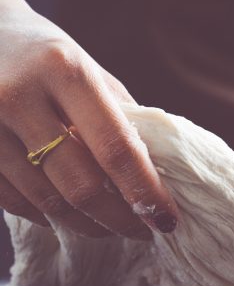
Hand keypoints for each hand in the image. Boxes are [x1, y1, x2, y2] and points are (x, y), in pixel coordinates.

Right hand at [0, 0, 176, 238]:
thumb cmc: (45, 55)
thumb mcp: (88, 69)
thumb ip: (120, 116)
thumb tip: (157, 175)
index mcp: (64, 69)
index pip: (116, 148)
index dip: (145, 192)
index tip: (167, 220)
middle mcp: (19, 94)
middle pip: (80, 183)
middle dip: (118, 218)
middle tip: (142, 230)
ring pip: (44, 199)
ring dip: (85, 223)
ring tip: (109, 226)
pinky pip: (12, 200)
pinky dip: (46, 214)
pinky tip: (67, 216)